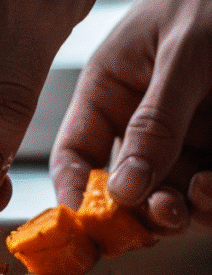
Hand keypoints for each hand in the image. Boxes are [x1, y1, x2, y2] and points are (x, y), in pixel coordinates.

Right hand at [51, 0, 211, 231]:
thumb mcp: (182, 50)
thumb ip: (155, 119)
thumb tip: (125, 190)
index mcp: (108, 91)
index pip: (75, 155)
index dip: (76, 193)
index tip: (90, 223)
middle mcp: (141, 120)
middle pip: (128, 187)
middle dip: (144, 209)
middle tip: (164, 212)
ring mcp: (184, 132)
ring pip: (175, 193)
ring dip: (185, 208)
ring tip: (202, 197)